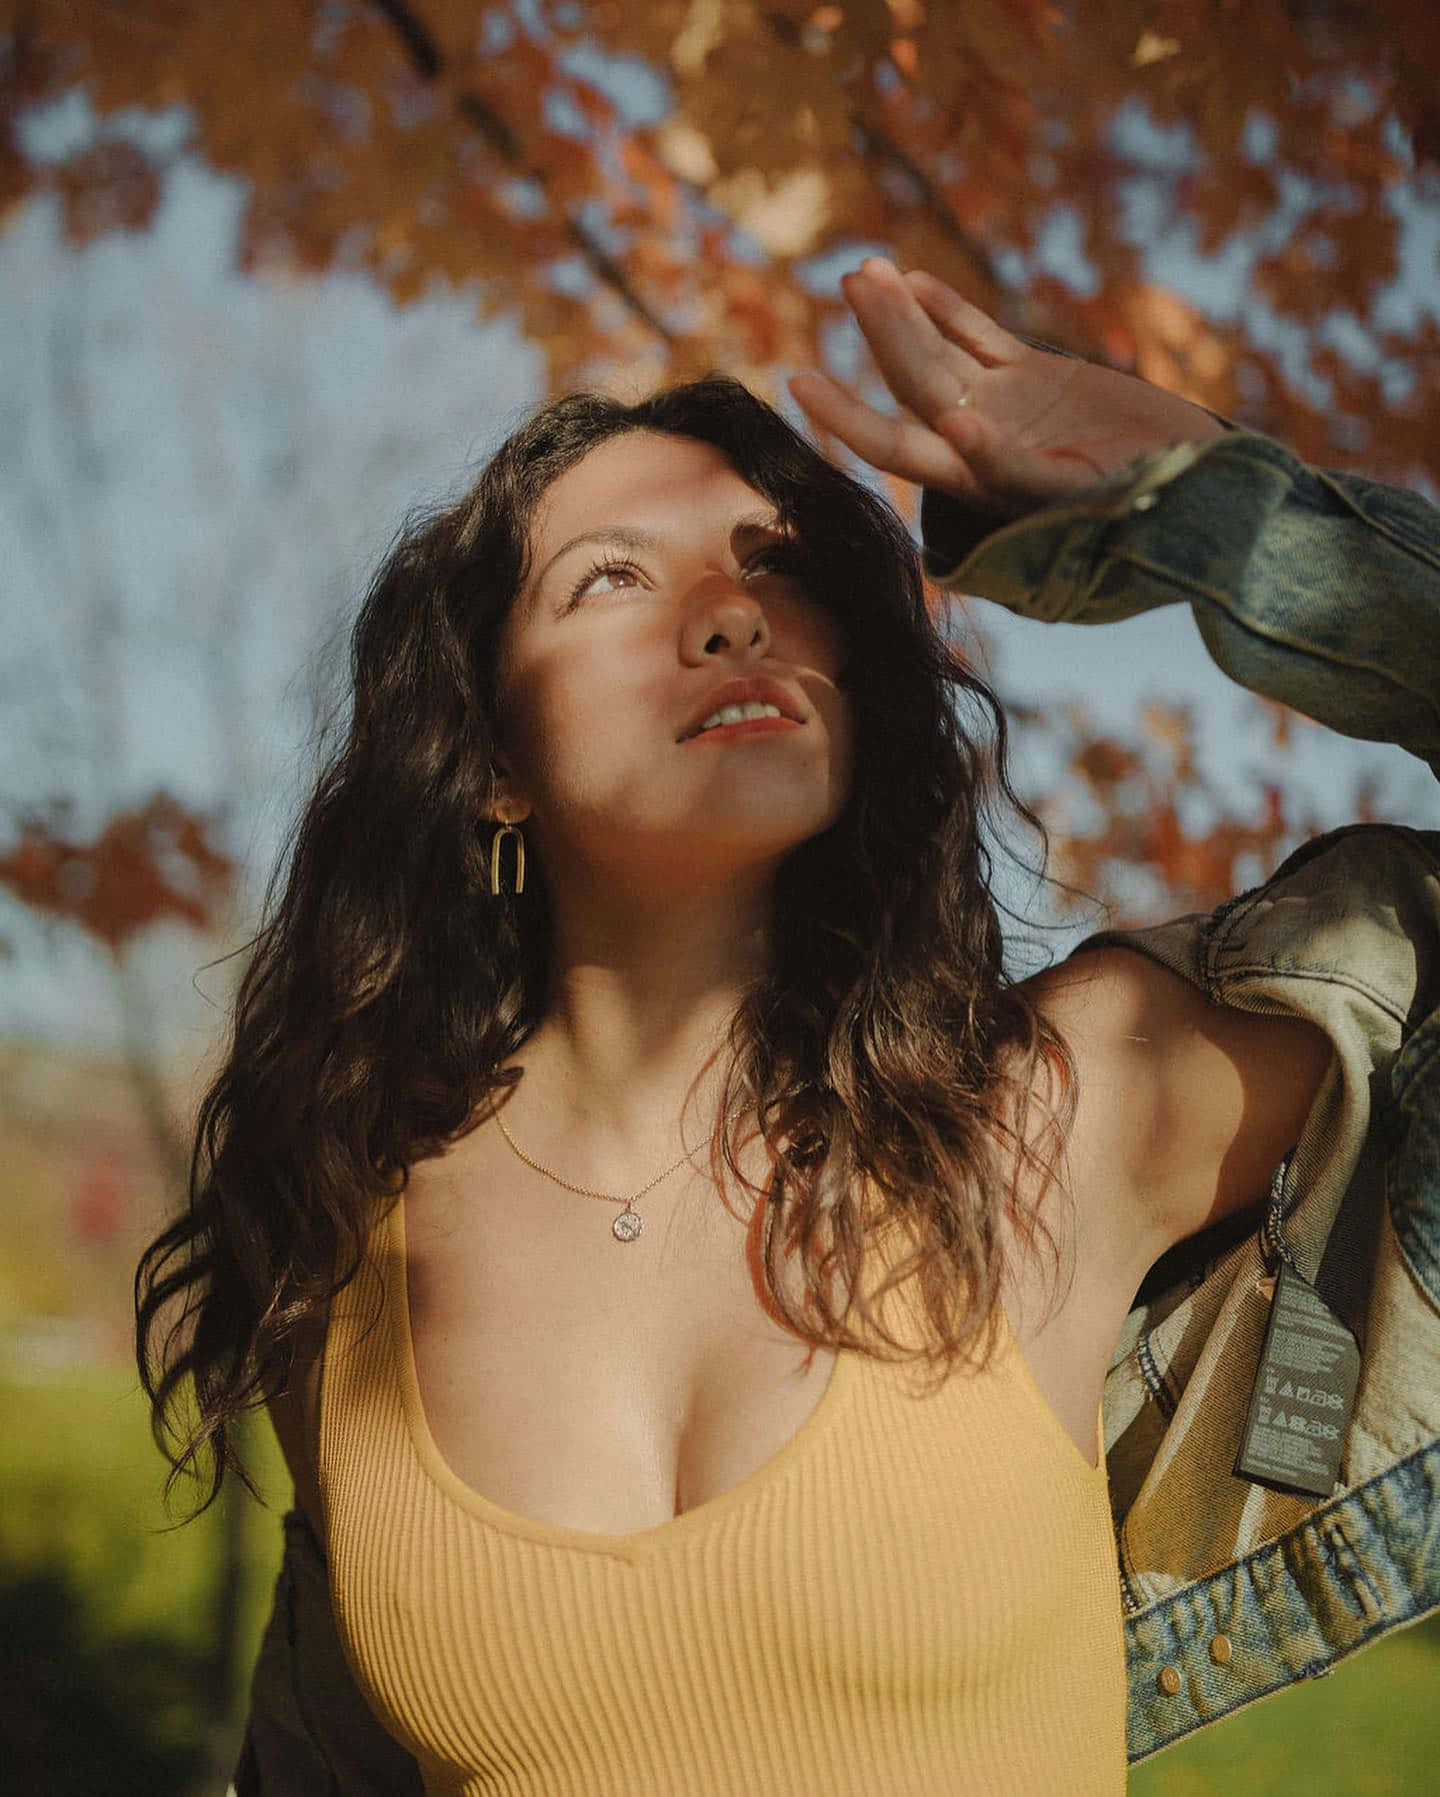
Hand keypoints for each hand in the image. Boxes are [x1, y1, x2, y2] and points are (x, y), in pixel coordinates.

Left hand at [789, 258, 1225, 519]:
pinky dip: (946, 308)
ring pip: (937, 354)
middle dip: (879, 337)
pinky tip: (909, 278)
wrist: (1199, 484)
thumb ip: (1021, 469)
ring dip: (899, 315)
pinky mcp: (1033, 376)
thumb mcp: (1088, 494)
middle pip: (913, 387)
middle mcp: (978, 444)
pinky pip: (979, 334)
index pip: (899, 450)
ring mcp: (1003, 405)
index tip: (801, 382)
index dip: (850, 419)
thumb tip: (960, 431)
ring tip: (861, 270)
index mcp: (980, 482)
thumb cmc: (1151, 503)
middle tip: (850, 285)